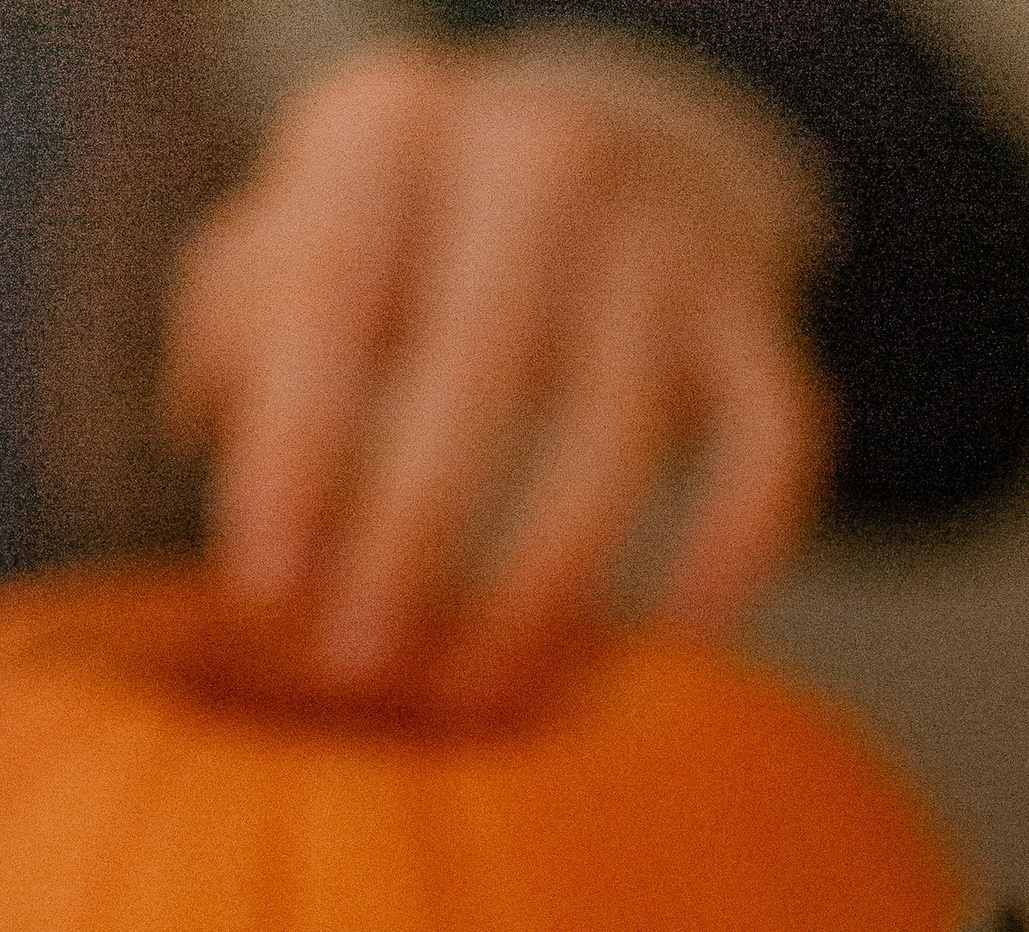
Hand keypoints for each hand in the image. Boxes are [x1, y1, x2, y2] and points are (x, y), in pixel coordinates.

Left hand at [165, 40, 829, 708]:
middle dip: (414, 545)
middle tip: (365, 672)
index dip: (297, 457)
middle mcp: (542, 154)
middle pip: (481, 377)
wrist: (605, 147)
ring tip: (483, 694)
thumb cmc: (405, 244)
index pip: (334, 298)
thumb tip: (256, 547)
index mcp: (395, 125)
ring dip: (546, 588)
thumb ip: (249, 355)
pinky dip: (729, 556)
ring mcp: (669, 233)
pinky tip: (672, 646)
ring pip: (620, 435)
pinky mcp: (759, 315)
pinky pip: (765, 454)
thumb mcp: (299, 241)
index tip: (269, 593)